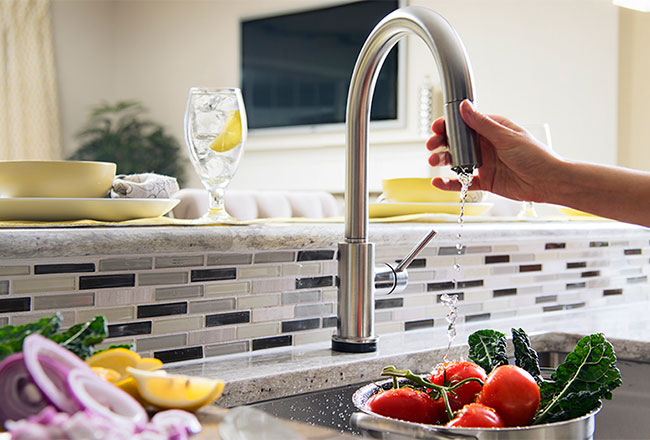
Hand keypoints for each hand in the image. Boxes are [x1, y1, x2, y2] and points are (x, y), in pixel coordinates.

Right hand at [426, 100, 561, 202]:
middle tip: (432, 145)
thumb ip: (482, 124)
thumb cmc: (535, 156)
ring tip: (434, 161)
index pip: (465, 124)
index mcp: (492, 130)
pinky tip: (438, 182)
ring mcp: (485, 163)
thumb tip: (465, 107)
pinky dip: (449, 183)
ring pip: (457, 160)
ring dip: (443, 160)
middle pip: (457, 142)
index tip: (437, 127)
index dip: (449, 125)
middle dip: (441, 143)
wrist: (548, 182)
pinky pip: (462, 182)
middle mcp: (486, 145)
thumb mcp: (506, 137)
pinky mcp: (485, 181)